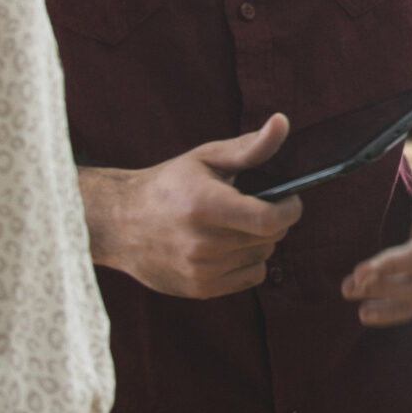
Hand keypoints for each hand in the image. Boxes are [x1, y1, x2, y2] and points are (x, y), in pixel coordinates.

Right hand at [80, 113, 303, 298]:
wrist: (121, 224)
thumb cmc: (169, 184)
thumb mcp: (207, 158)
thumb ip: (250, 146)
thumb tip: (282, 123)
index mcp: (206, 206)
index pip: (270, 220)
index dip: (290, 209)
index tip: (289, 198)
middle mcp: (203, 243)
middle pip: (271, 238)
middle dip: (273, 220)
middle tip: (254, 206)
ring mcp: (200, 270)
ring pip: (262, 257)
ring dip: (259, 241)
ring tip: (235, 224)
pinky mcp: (199, 289)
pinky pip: (250, 278)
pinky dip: (247, 262)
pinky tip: (227, 246)